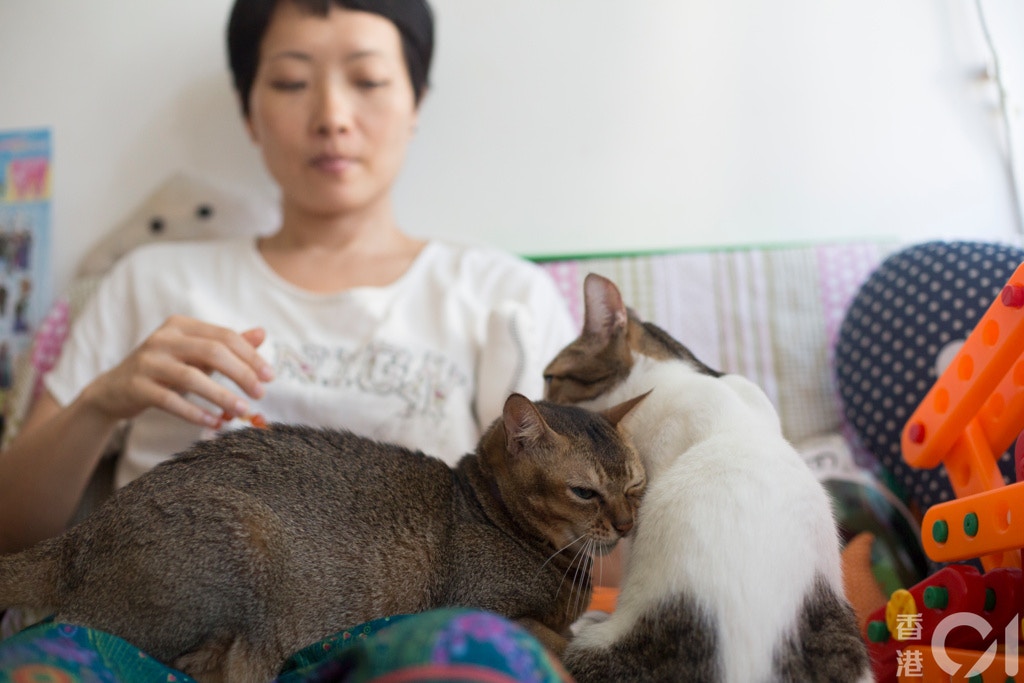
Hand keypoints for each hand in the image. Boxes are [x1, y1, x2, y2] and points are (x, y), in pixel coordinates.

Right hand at [82, 315, 273, 426]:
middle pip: (212, 352)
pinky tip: (214, 423)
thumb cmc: (165, 369)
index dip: (250, 355)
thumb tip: (262, 333)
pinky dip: (195, 413)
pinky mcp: (136, 386)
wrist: (113, 390)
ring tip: (242, 411)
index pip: (224, 336)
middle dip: (241, 374)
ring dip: (221, 396)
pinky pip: (170, 400)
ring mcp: (147, 361)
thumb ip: (226, 344)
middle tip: (260, 394)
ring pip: (191, 377)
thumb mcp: (195, 354)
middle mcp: (163, 338)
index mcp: (181, 325)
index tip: (270, 376)